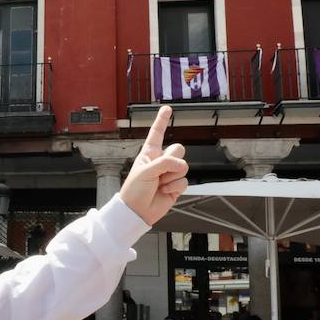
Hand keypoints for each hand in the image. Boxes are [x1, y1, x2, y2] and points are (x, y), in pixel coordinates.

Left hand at [119, 106, 188, 224]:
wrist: (137, 211)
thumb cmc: (134, 190)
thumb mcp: (145, 172)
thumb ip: (164, 163)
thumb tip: (182, 164)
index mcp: (149, 153)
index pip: (157, 133)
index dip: (162, 120)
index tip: (167, 108)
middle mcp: (161, 161)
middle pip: (178, 149)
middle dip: (172, 160)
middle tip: (160, 172)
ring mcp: (170, 173)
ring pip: (183, 166)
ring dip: (171, 177)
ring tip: (159, 184)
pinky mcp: (176, 186)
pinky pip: (185, 181)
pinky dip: (175, 187)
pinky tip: (165, 191)